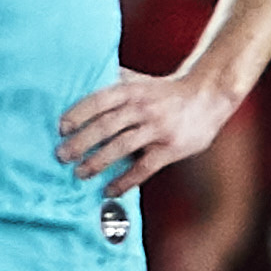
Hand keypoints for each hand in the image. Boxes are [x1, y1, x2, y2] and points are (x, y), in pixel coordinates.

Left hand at [57, 68, 234, 196]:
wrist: (209, 95)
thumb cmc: (167, 90)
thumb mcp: (141, 80)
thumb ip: (116, 83)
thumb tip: (84, 80)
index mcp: (132, 90)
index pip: (98, 101)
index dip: (77, 114)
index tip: (61, 128)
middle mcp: (142, 108)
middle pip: (105, 126)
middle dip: (80, 142)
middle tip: (61, 155)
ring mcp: (157, 128)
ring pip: (121, 147)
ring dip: (97, 162)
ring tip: (79, 173)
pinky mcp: (170, 148)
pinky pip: (143, 168)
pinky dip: (124, 181)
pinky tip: (109, 190)